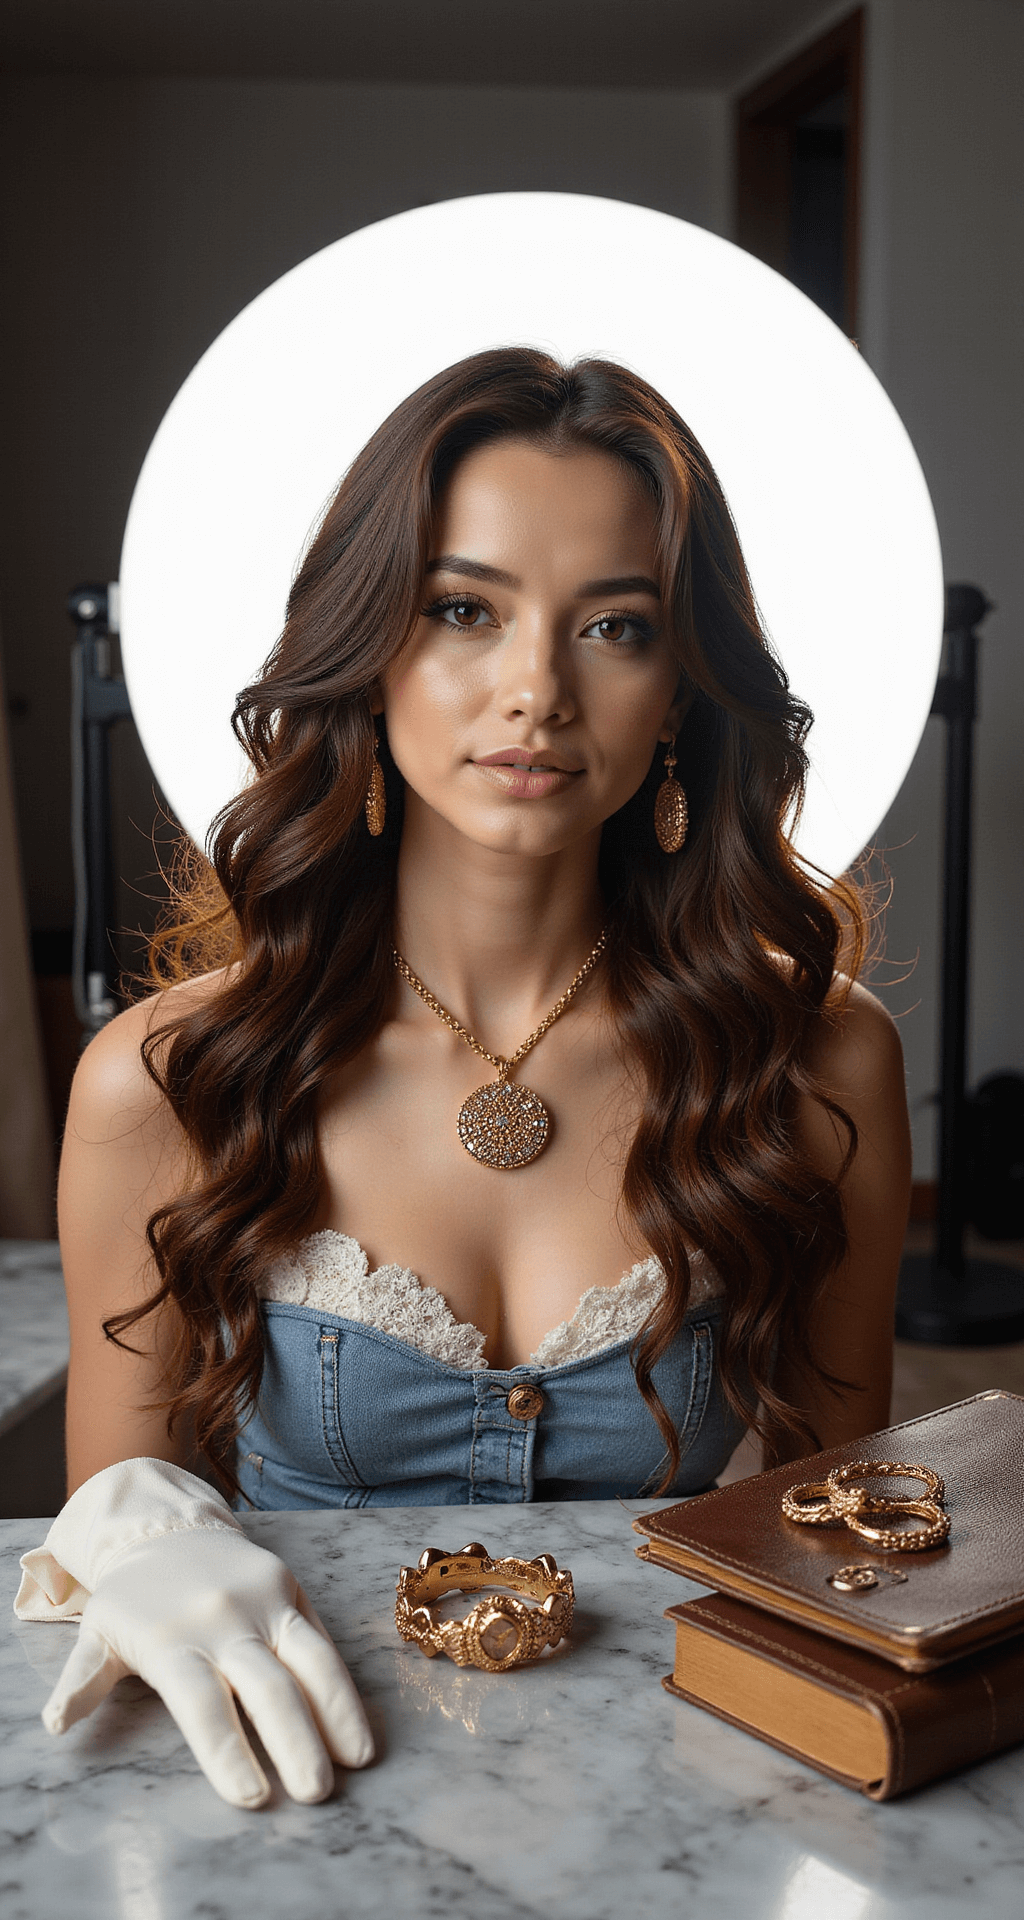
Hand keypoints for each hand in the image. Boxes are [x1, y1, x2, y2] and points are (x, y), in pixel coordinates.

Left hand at [16, 1460, 372, 1807]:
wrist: (166, 1526)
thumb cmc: (134, 1598)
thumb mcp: (99, 1635)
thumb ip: (84, 1680)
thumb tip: (57, 1724)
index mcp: (172, 1643)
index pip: (204, 1706)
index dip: (228, 1752)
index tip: (252, 1798)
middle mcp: (222, 1622)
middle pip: (266, 1688)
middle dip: (295, 1742)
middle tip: (316, 1791)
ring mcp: (261, 1601)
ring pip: (309, 1659)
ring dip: (337, 1710)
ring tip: (359, 1757)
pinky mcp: (287, 1585)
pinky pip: (319, 1636)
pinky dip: (340, 1680)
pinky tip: (357, 1719)